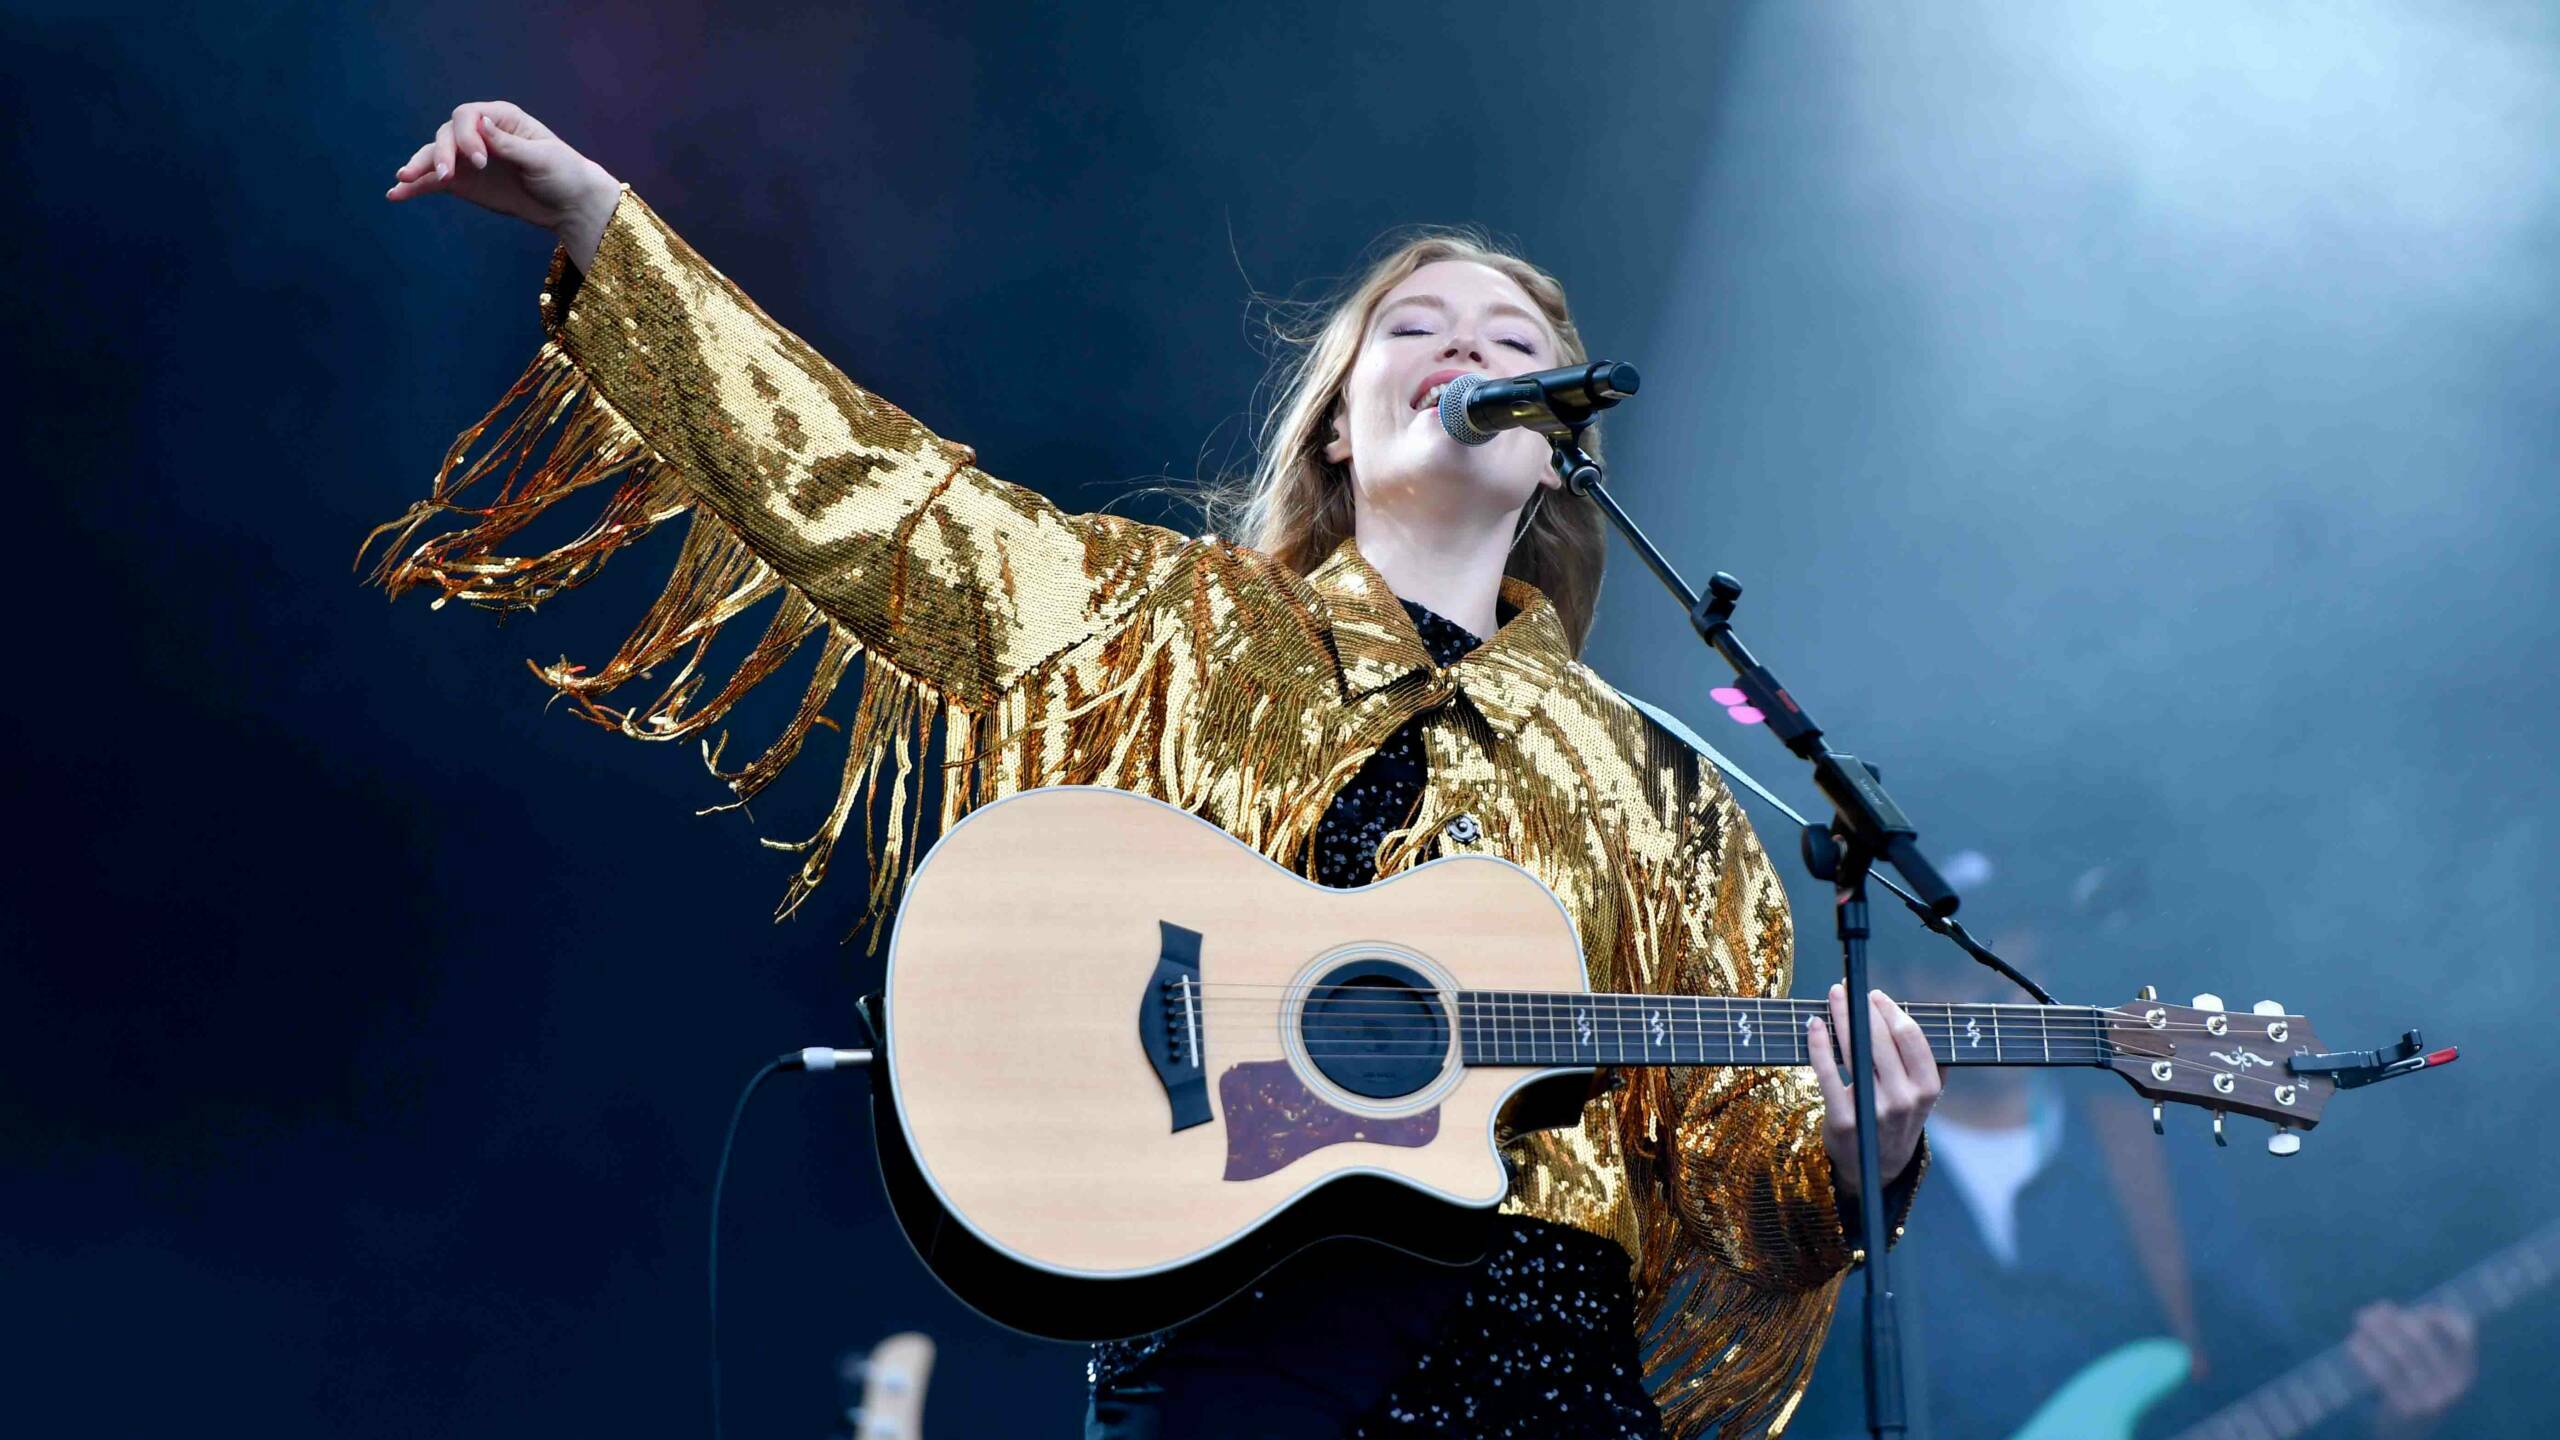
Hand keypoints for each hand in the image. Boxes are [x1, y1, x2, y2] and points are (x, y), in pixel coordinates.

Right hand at [384, 101, 620, 265]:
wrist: (569, 204)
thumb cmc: (564, 173)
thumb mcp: (542, 158)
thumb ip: (509, 144)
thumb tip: (482, 123)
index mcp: (501, 118)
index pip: (468, 117)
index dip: (467, 136)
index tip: (480, 161)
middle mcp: (479, 134)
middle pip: (447, 134)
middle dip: (442, 153)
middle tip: (447, 176)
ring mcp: (468, 158)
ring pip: (435, 155)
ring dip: (420, 166)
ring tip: (403, 179)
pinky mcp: (463, 182)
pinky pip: (433, 181)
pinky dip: (415, 187)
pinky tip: (396, 194)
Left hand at [1807, 984, 1939, 1199]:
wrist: (1876, 1168)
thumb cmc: (1897, 1118)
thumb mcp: (1921, 1094)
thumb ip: (1922, 1059)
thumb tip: (1905, 1011)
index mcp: (1928, 1088)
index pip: (1911, 1037)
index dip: (1890, 1010)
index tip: (1875, 995)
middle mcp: (1904, 1099)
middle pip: (1880, 1039)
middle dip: (1861, 1007)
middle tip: (1847, 989)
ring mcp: (1874, 1110)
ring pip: (1854, 1051)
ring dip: (1840, 1017)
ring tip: (1833, 997)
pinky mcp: (1844, 1119)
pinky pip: (1827, 1073)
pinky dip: (1818, 1045)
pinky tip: (1813, 1026)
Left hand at [2348, 1301, 2474, 1437]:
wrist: (2406, 1438)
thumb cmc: (2412, 1393)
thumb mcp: (2428, 1372)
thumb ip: (2414, 1341)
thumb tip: (2382, 1307)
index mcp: (2463, 1373)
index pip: (2463, 1334)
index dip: (2440, 1316)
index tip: (2417, 1310)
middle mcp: (2452, 1385)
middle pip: (2421, 1339)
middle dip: (2393, 1319)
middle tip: (2369, 1312)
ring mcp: (2431, 1399)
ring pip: (2400, 1353)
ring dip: (2376, 1331)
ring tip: (2359, 1319)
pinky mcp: (2406, 1409)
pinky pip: (2383, 1373)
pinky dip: (2366, 1354)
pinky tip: (2352, 1343)